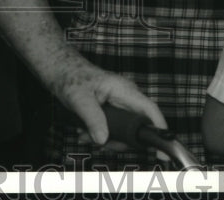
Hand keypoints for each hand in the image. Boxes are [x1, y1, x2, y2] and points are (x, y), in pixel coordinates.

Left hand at [49, 52, 165, 147]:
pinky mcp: (113, 112)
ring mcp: (120, 105)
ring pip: (125, 132)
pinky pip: (114, 129)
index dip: (159, 131)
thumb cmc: (71, 76)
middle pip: (137, 128)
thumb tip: (103, 139)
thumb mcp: (79, 98)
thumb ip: (92, 118)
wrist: (61, 70)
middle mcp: (127, 98)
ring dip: (107, 139)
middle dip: (120, 141)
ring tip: (85, 136)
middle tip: (100, 143)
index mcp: (124, 90)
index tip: (162, 154)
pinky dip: (101, 135)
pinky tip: (84, 133)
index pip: (150, 112)